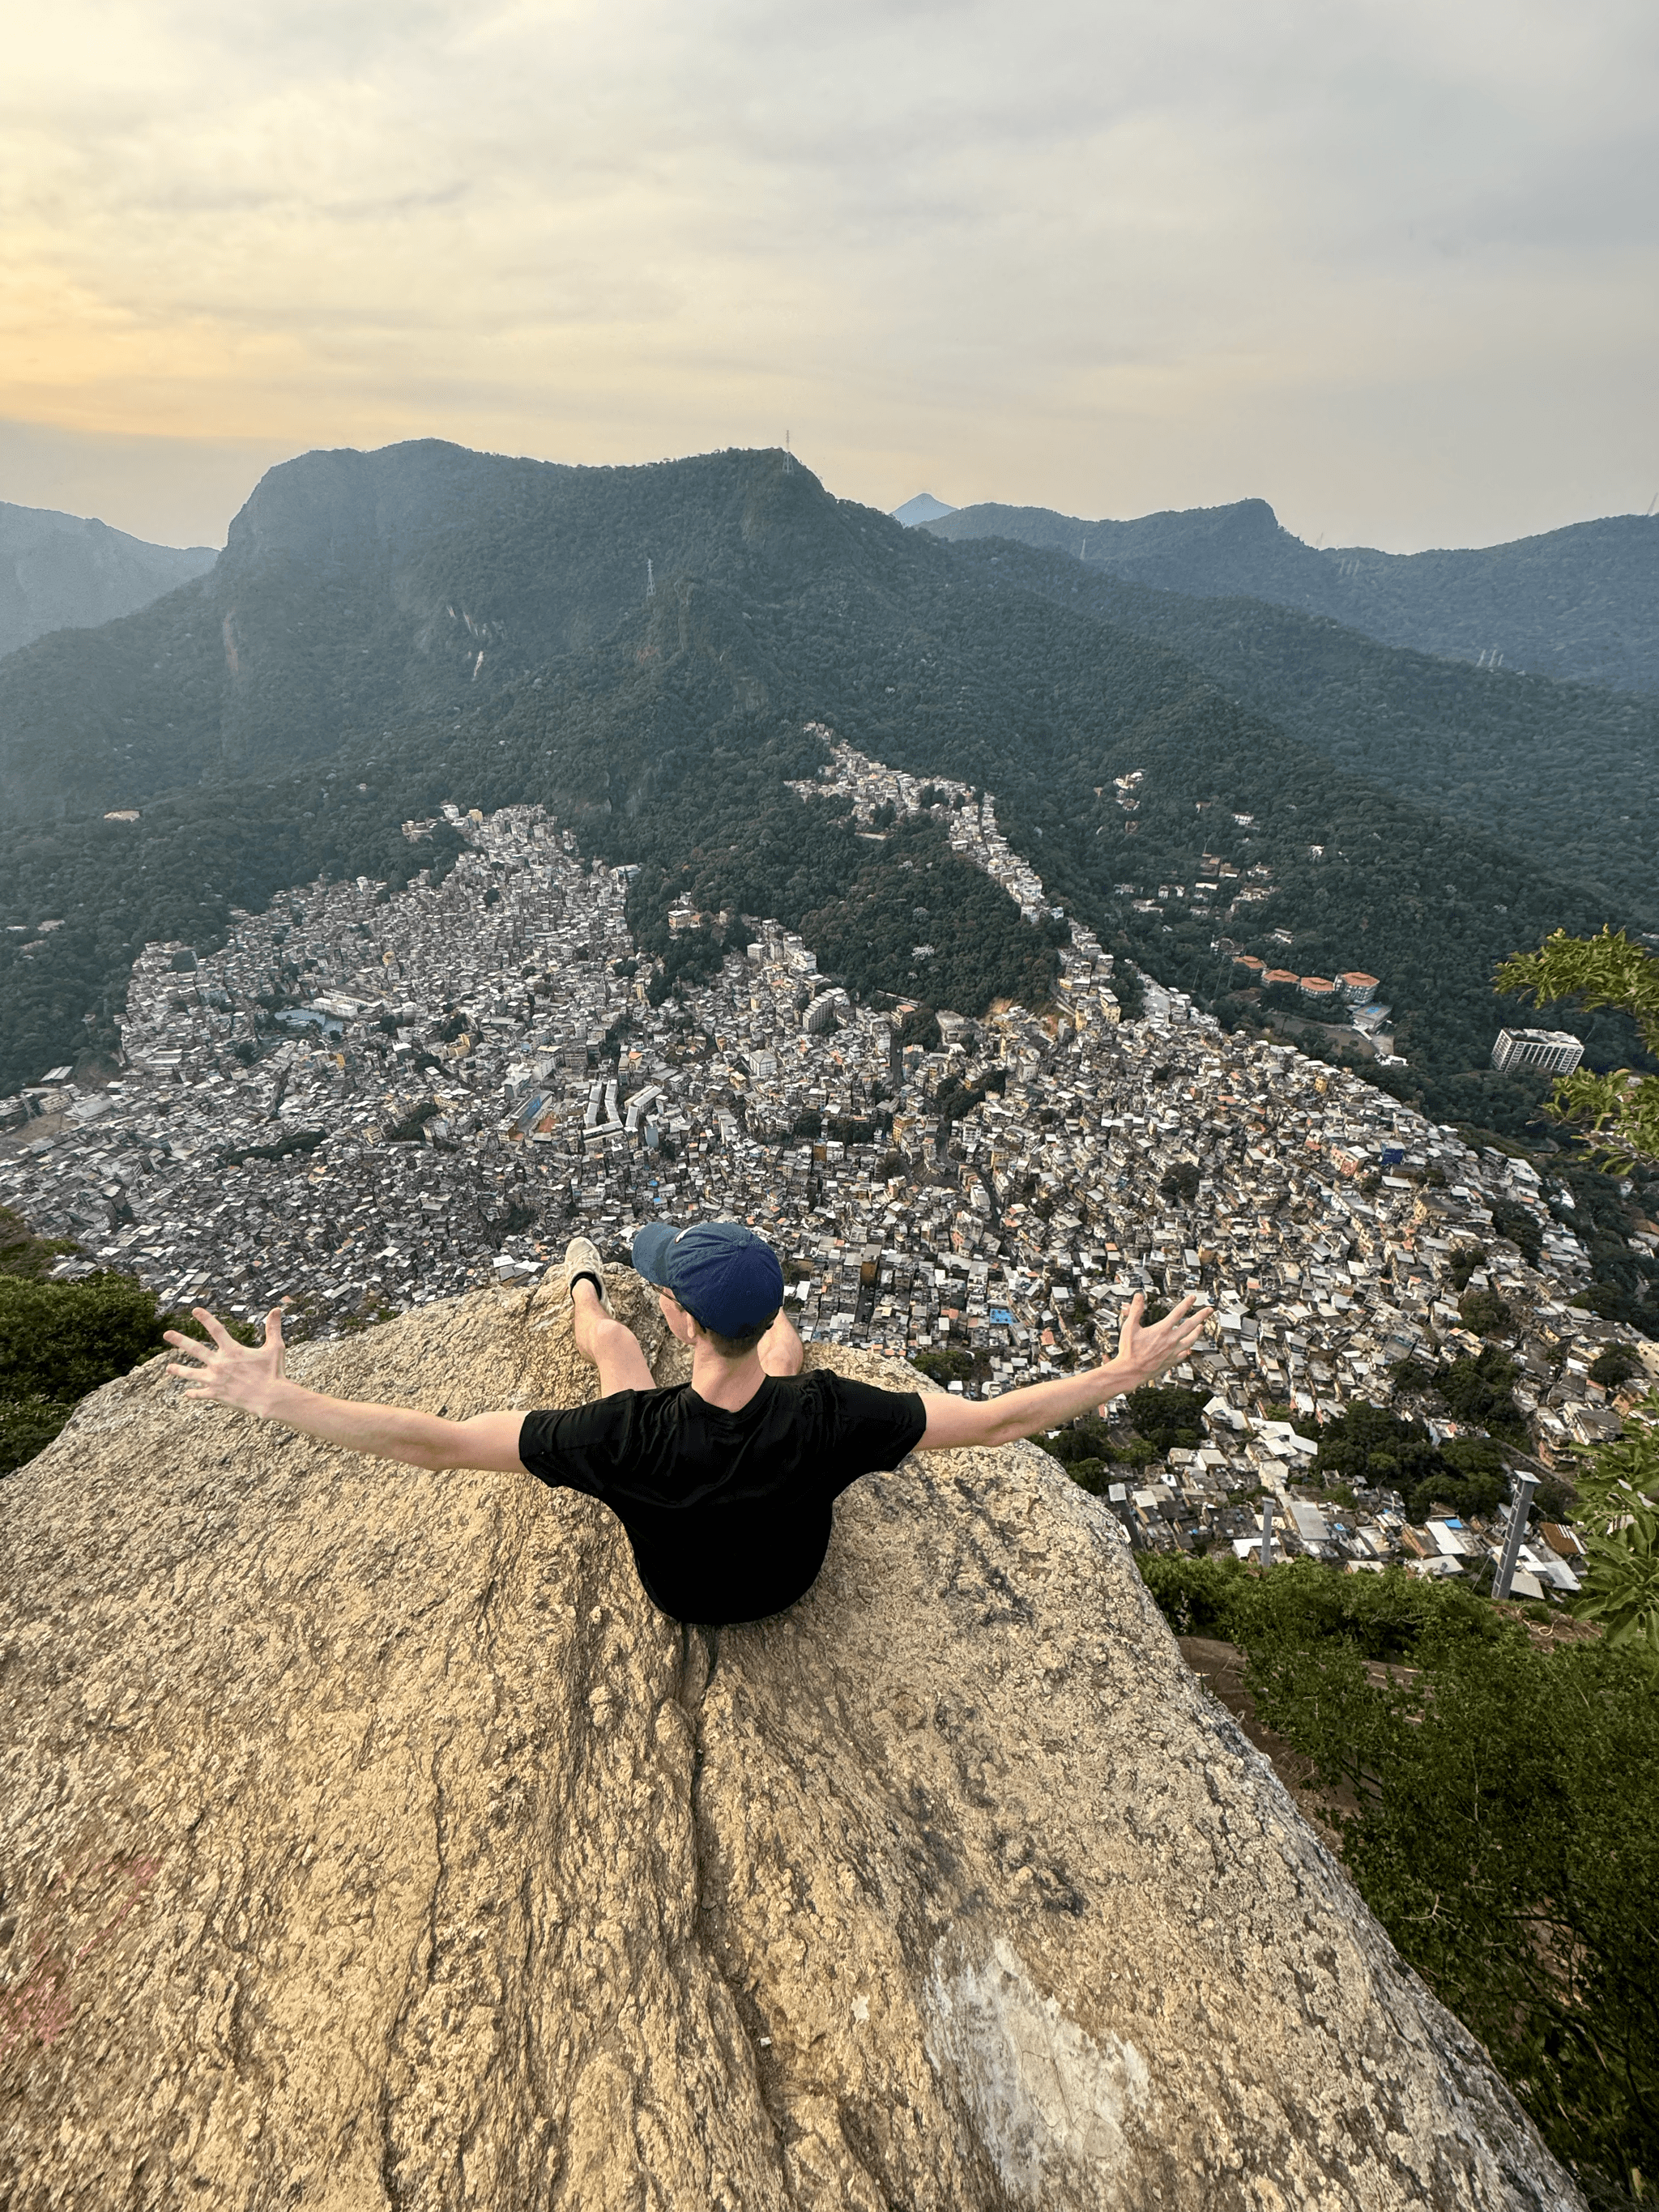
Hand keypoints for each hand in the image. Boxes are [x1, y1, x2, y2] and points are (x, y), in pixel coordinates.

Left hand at [164, 1307, 287, 1418]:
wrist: (269, 1397)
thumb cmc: (273, 1372)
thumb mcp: (275, 1348)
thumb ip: (272, 1328)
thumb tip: (276, 1310)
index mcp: (232, 1350)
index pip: (216, 1329)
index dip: (205, 1319)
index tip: (195, 1311)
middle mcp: (220, 1363)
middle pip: (195, 1349)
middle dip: (180, 1340)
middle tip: (166, 1334)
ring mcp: (216, 1380)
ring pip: (192, 1373)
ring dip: (179, 1370)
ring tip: (169, 1368)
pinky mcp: (216, 1394)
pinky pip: (201, 1393)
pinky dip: (194, 1393)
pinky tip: (187, 1393)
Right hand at [1117, 1291, 1209, 1384]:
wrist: (1130, 1371)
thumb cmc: (1129, 1351)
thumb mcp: (1129, 1327)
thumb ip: (1136, 1310)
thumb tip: (1139, 1297)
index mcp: (1161, 1330)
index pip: (1178, 1313)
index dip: (1187, 1304)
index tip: (1193, 1298)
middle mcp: (1170, 1340)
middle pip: (1190, 1325)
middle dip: (1201, 1316)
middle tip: (1209, 1310)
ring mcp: (1173, 1351)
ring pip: (1191, 1340)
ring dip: (1198, 1332)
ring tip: (1202, 1327)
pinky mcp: (1172, 1361)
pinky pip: (1185, 1353)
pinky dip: (1189, 1348)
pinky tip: (1190, 1347)